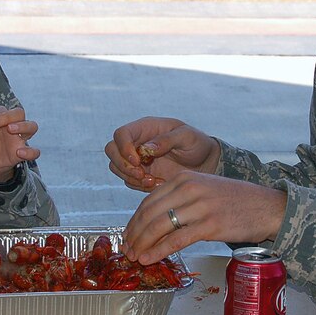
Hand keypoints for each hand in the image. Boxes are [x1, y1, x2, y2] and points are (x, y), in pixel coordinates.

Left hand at [0, 106, 39, 181]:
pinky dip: (30, 151)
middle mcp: (12, 125)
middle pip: (18, 112)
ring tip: (11, 129)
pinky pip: (35, 151)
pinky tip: (20, 152)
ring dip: (23, 126)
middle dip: (6, 116)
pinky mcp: (23, 153)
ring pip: (32, 126)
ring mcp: (19, 138)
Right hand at [104, 116, 220, 191]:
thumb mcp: (187, 137)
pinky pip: (129, 181)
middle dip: (123, 165)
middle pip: (112, 151)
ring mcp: (136, 159)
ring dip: (131, 178)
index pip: (121, 134)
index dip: (123, 148)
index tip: (138, 161)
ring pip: (117, 168)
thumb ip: (167, 140)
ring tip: (153, 182)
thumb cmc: (196, 143)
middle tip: (141, 175)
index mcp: (145, 128)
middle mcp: (136, 142)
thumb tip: (146, 148)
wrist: (204, 163)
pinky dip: (140, 186)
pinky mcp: (140, 174)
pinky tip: (158, 185)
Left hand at [121, 170, 286, 264]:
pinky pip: (176, 239)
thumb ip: (180, 199)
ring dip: (143, 244)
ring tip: (135, 257)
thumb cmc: (235, 200)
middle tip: (127, 249)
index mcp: (184, 178)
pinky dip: (159, 250)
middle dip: (135, 234)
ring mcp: (199, 206)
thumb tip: (154, 221)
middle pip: (150, 213)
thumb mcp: (204, 188)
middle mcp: (189, 188)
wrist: (267, 206)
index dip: (134, 221)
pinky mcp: (210, 225)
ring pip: (159, 226)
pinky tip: (149, 258)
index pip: (149, 200)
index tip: (128, 235)